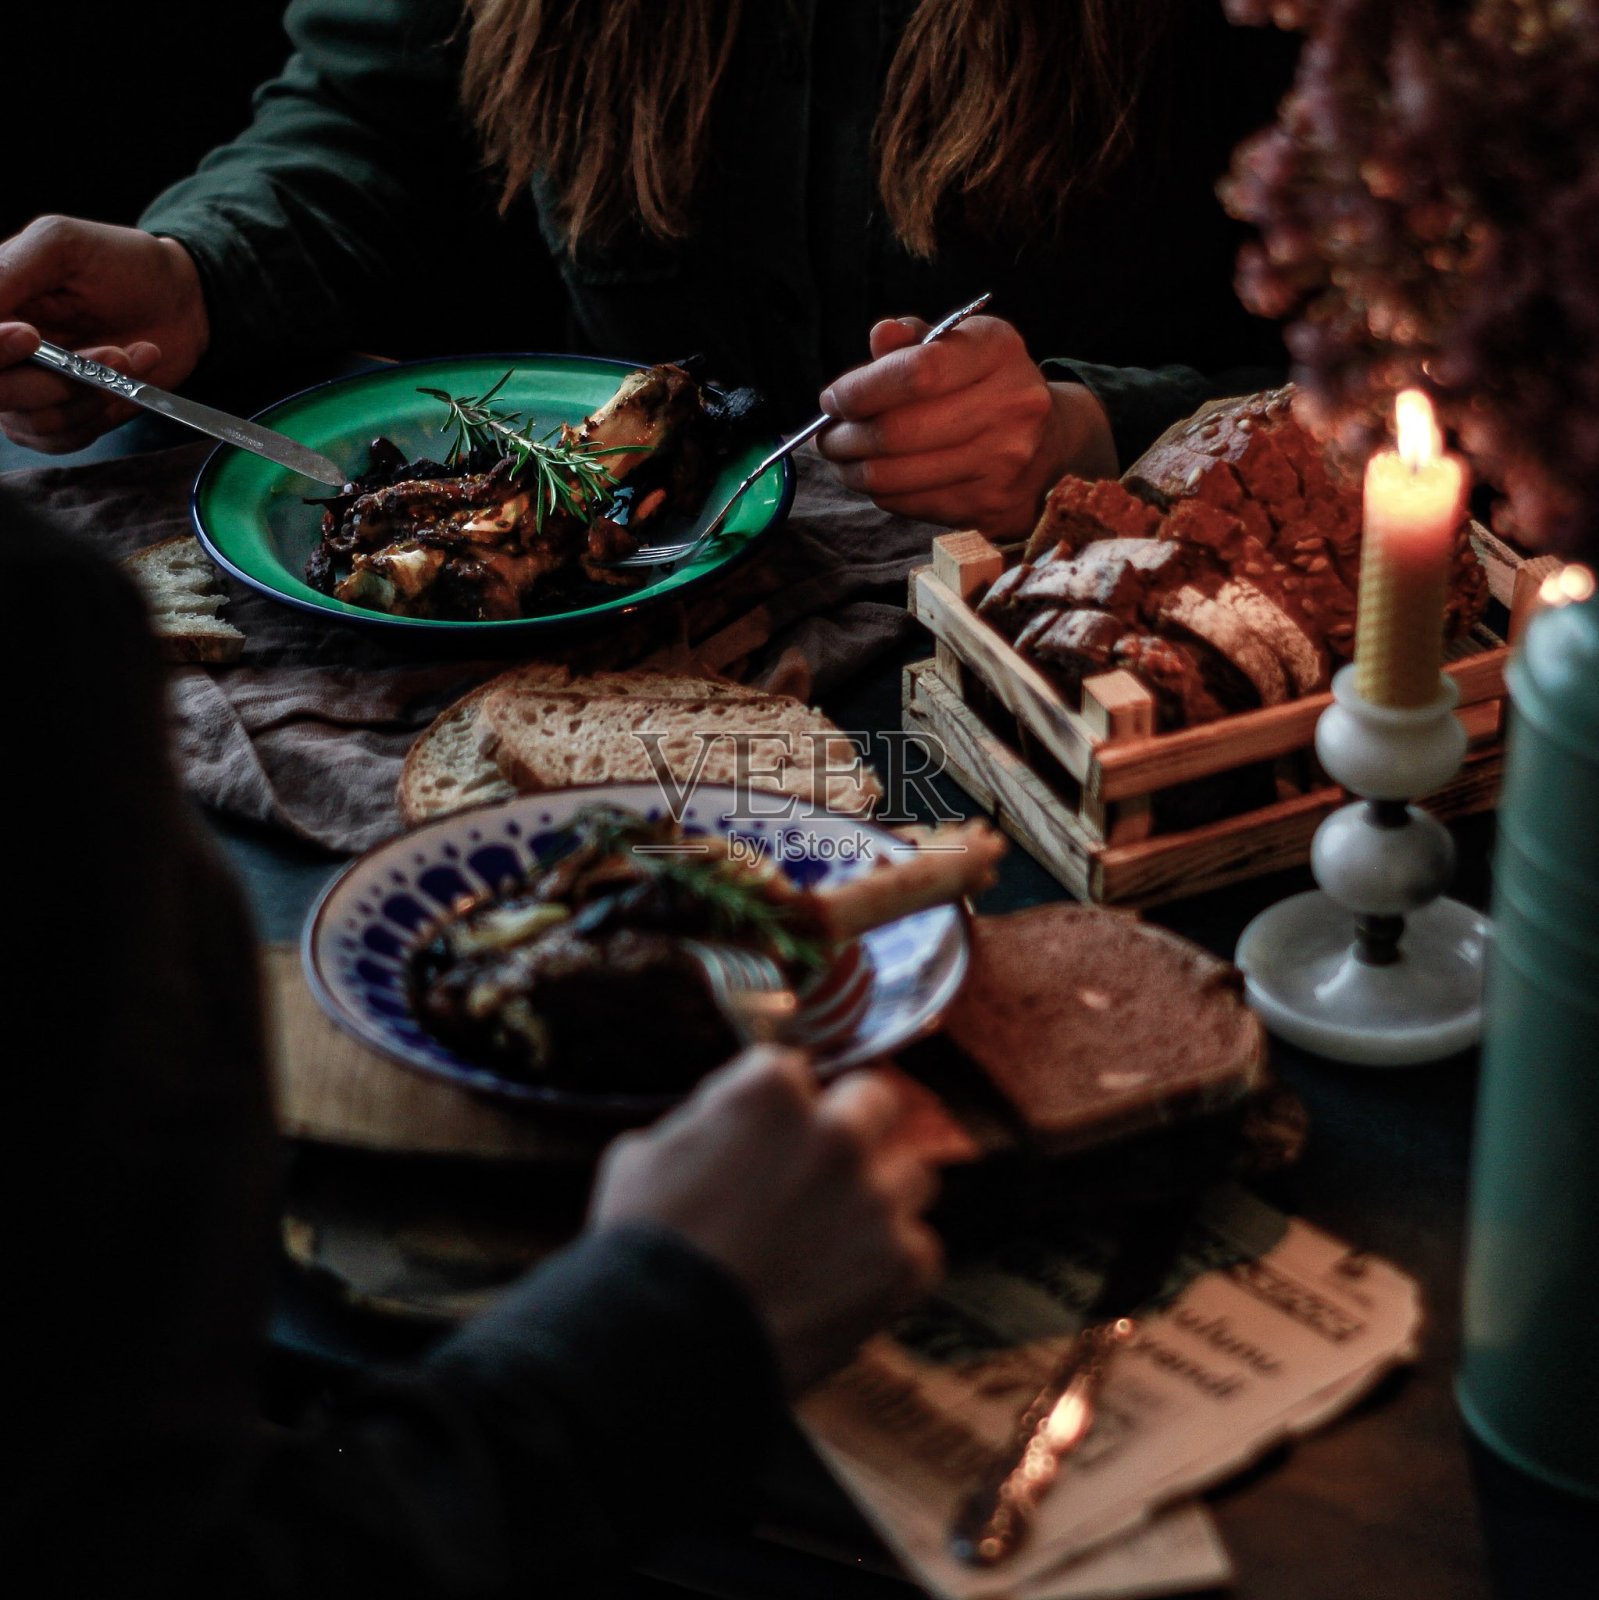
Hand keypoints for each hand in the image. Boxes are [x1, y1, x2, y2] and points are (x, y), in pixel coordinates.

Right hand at [0, 216, 209, 452]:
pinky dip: (101, 413)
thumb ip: (9, 272)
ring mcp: (24, 386)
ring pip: (35, 419)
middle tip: (112, 353)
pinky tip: (129, 377)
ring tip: (129, 356)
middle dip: (54, 380)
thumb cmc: (120, 262)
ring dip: (92, 393)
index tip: (31, 336)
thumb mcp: (61, 245)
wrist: (177, 300)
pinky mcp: (60, 414)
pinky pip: (63, 438)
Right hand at [590, 1046, 943, 1392]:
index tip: (765, 1138)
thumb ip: (708, 1119)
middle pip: (875, 1102)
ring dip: (879, 1197)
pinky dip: (888, 1265)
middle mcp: (837, 1132)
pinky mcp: (902, 1263)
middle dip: (852, 1126)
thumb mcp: (648, 1152)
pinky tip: (845, 1283)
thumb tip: (731, 1117)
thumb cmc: (646, 1249)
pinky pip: (918, 1248)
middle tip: (822, 1166)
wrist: (667, 1349)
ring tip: (834, 1237)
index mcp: (772, 1090)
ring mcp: (876, 1198)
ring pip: (910, 1175)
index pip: (794, 1072)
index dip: (777, 1109)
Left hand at [815, 314, 1117, 538]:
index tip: (831, 400)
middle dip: (845, 438)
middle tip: (826, 439)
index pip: (916, 373)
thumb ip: (915, 341)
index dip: (860, 391)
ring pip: (897, 476)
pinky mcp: (993, 505)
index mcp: (998, 350)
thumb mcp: (958, 346)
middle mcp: (1012, 405)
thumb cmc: (985, 385)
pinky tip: (878, 479)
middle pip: (899, 432)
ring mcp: (1006, 461)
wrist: (1051, 440)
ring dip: (855, 471)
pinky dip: (883, 493)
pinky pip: (913, 504)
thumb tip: (880, 337)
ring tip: (843, 460)